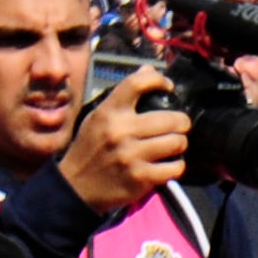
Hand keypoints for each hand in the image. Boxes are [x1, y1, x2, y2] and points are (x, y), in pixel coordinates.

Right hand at [64, 66, 187, 212]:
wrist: (76, 187)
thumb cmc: (90, 149)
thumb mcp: (98, 118)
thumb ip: (123, 96)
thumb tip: (148, 70)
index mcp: (109, 112)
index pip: (137, 83)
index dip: (159, 80)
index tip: (168, 86)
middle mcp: (121, 131)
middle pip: (171, 119)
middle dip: (181, 123)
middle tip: (178, 127)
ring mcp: (132, 155)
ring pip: (177, 143)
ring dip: (179, 144)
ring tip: (172, 145)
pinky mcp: (141, 178)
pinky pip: (175, 168)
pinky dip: (176, 166)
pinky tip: (167, 165)